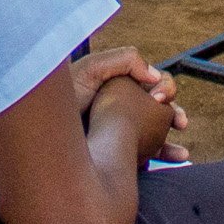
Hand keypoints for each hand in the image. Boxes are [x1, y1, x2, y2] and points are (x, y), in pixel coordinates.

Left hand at [73, 46, 188, 164]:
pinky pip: (145, 159)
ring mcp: (122, 133)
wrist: (41, 131)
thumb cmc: (62, 96)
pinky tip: (170, 162)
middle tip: (181, 123)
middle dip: (175, 115)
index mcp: (122, 85)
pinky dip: (160, 161)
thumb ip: (124, 60)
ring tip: (181, 152)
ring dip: (173, 143)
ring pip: (156, 137)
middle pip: (161, 111)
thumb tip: (155, 75)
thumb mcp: (90, 69)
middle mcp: (124, 109)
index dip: (164, 88)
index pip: (154, 83)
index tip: (158, 99)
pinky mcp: (117, 154)